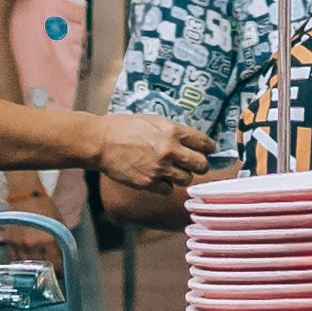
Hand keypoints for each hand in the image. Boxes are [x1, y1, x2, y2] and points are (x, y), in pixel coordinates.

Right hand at [89, 112, 209, 214]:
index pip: (204, 142)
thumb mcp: (153, 120)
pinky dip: (165, 185)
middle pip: (201, 164)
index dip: (209, 147)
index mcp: (173, 131)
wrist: (101, 142)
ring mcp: (160, 169)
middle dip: (201, 165)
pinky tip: (158, 178)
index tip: (210, 150)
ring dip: (182, 176)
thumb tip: (190, 140)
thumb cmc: (125, 127)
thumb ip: (173, 131)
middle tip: (197, 164)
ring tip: (174, 171)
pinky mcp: (148, 183)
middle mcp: (170, 151)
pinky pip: (168, 189)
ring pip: (186, 179)